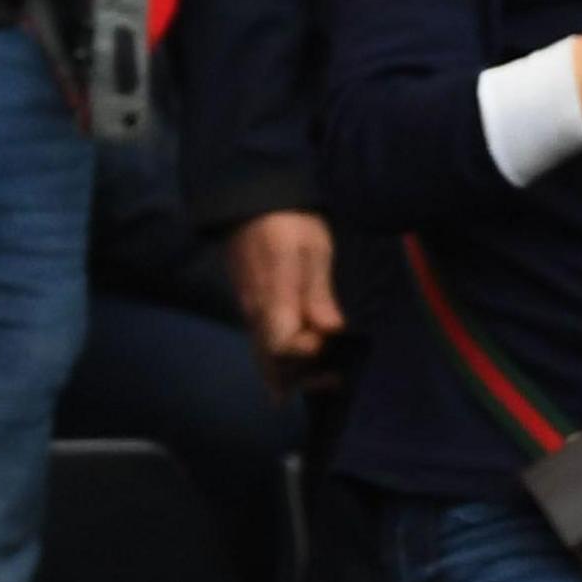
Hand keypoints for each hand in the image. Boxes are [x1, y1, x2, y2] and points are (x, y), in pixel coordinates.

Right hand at [225, 209, 340, 367]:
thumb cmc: (288, 222)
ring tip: (321, 378)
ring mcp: (249, 310)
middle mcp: (256, 312)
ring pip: (262, 355)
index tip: (330, 343)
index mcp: (273, 298)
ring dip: (289, 373)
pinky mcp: (250, 305)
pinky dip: (278, 360)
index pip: (282, 346)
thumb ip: (319, 292)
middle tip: (333, 378)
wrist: (251, 203)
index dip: (307, 353)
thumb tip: (331, 330)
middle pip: (269, 361)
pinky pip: (261, 343)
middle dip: (299, 377)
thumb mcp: (313, 249)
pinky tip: (298, 363)